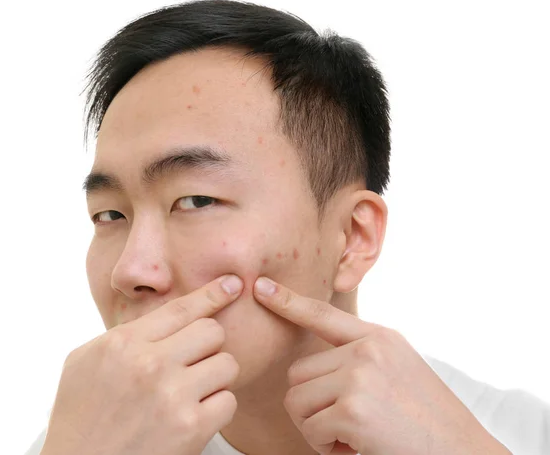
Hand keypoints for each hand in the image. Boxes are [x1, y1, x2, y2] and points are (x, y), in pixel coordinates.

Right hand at [41, 275, 243, 454]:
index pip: (181, 308)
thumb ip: (125, 334)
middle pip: (212, 332)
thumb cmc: (79, 417)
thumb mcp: (85, 362)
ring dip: (215, 377)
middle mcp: (150, 364)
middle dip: (208, 345)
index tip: (232, 284)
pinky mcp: (191, 428)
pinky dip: (217, 408)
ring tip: (192, 391)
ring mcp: (172, 396)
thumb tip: (167, 315)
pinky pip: (229, 401)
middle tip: (193, 363)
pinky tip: (194, 415)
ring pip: (227, 363)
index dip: (212, 293)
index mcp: (123, 343)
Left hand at [253, 277, 508, 454]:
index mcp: (379, 337)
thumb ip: (360, 357)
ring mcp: (360, 375)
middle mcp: (367, 348)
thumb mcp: (398, 370)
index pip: (323, 313)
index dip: (288, 301)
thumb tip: (312, 368)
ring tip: (357, 436)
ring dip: (318, 428)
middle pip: (299, 373)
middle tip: (349, 424)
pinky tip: (360, 448)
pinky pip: (312, 430)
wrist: (466, 454)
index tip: (261, 287)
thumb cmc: (429, 422)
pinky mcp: (353, 408)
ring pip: (298, 401)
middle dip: (313, 406)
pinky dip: (328, 448)